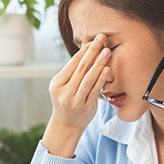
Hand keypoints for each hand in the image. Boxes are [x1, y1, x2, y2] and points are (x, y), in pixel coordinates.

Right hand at [43, 34, 110, 157]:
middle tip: (101, 38)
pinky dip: (101, 79)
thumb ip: (74, 70)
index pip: (72, 63)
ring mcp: (75, 101)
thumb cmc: (67, 101)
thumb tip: (87, 48)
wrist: (66, 125)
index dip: (84, 51)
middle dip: (92, 51)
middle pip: (80, 68)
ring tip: (107, 51)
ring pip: (88, 78)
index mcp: (56, 84)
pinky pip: (95, 91)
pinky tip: (107, 69)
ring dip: (98, 63)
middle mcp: (64, 92)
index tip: (93, 40)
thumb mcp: (64, 85)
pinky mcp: (86, 107)